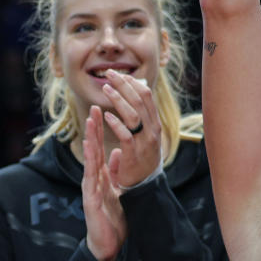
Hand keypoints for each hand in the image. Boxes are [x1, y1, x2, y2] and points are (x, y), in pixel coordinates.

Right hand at [82, 106, 126, 260]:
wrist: (107, 245)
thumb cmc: (112, 219)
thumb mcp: (117, 190)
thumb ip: (116, 172)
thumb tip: (118, 153)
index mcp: (101, 177)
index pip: (100, 149)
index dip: (100, 131)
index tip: (101, 112)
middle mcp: (93, 179)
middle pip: (93, 150)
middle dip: (94, 128)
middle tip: (94, 107)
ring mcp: (90, 188)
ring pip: (90, 159)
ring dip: (90, 139)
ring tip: (91, 121)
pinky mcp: (91, 199)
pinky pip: (91, 177)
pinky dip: (90, 161)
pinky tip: (89, 147)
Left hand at [100, 70, 162, 188]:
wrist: (144, 186)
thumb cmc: (142, 157)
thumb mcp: (146, 135)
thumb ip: (141, 117)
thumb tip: (133, 94)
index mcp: (155, 123)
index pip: (146, 96)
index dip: (132, 83)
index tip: (119, 75)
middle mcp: (153, 130)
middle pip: (140, 100)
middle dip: (124, 85)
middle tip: (109, 74)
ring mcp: (144, 142)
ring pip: (134, 115)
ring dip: (118, 99)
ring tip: (105, 89)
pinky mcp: (134, 154)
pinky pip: (126, 135)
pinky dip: (116, 123)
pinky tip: (106, 116)